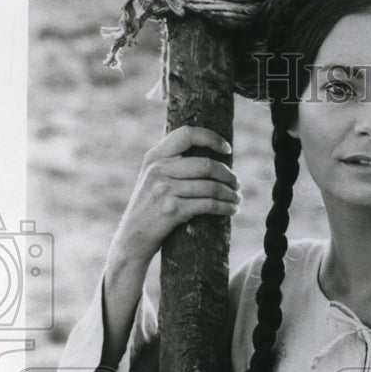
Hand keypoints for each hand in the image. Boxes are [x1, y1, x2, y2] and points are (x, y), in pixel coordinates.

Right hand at [111, 125, 240, 271]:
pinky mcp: (172, 210)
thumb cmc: (149, 206)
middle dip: (228, 175)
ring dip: (230, 194)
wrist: (133, 236)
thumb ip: (169, 161)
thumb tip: (197, 144)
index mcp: (155, 156)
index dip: (211, 138)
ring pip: (210, 187)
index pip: (187, 134)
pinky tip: (232, 210)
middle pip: (206, 165)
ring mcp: (165, 190)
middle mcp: (159, 170)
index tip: (227, 150)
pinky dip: (225, 208)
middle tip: (237, 183)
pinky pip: (208, 205)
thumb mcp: (151, 176)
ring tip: (237, 199)